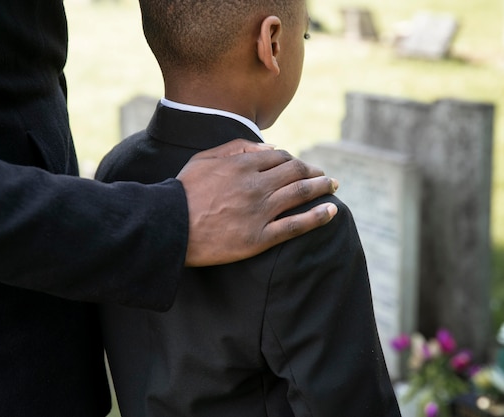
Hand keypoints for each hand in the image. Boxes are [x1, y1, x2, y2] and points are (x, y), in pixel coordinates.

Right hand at [176, 139, 337, 266]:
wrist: (169, 227)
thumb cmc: (183, 192)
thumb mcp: (204, 159)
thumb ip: (236, 147)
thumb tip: (269, 146)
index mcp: (243, 165)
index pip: (280, 157)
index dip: (295, 160)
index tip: (302, 166)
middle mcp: (256, 185)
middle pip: (296, 172)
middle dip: (315, 171)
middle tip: (326, 176)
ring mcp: (259, 212)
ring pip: (300, 194)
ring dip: (322, 187)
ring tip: (334, 186)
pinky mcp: (259, 238)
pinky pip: (295, 226)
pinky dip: (317, 217)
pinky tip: (332, 211)